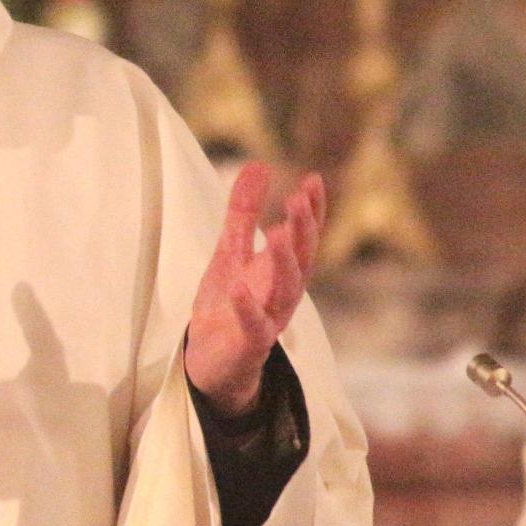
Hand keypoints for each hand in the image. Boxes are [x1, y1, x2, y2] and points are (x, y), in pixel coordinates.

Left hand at [183, 162, 324, 416]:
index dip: (312, 210)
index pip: (304, 236)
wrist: (211, 361)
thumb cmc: (228, 303)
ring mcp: (270, 318)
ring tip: (278, 230)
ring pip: (286, 290)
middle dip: (304, 229)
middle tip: (300, 198)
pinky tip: (240, 287)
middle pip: (302, 259)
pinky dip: (248, 307)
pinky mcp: (249, 343)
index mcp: (282, 270)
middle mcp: (284, 293)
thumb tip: (258, 165)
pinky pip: (254, 326)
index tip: (314, 180)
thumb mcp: (232, 250)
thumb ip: (244, 212)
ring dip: (284, 261)